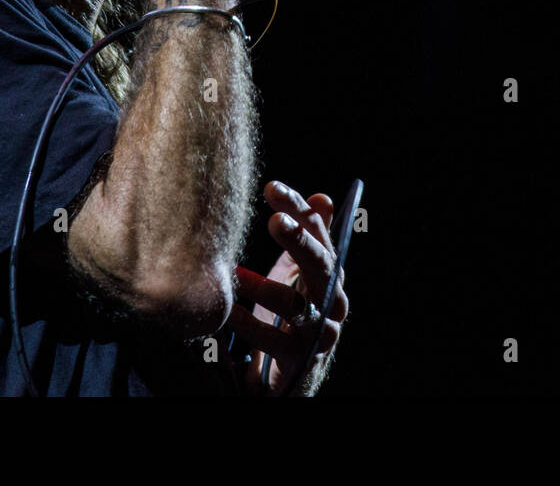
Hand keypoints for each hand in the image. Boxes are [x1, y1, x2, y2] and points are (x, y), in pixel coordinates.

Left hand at [226, 181, 349, 395]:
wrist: (291, 372)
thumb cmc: (291, 312)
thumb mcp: (297, 271)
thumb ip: (308, 236)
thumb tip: (322, 197)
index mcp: (330, 272)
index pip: (320, 233)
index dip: (299, 209)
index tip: (271, 188)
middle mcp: (333, 300)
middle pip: (322, 265)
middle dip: (300, 241)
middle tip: (274, 221)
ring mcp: (320, 332)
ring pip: (300, 307)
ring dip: (267, 289)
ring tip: (236, 274)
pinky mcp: (300, 360)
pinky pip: (275, 341)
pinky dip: (249, 326)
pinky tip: (226, 312)